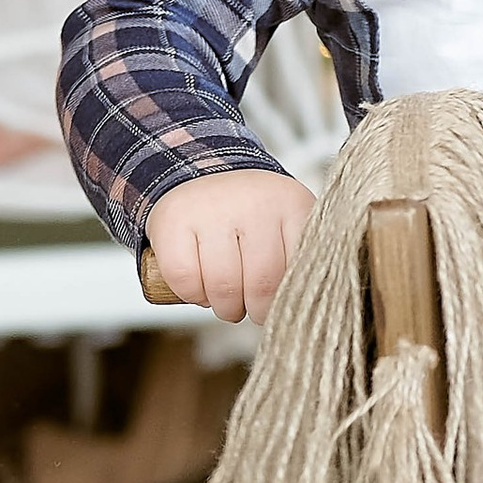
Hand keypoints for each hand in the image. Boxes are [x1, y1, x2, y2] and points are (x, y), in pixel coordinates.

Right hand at [145, 170, 315, 324]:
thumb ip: (302, 259)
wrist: (203, 172)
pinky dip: (192, 295)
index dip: (289, 299)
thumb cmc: (252, 215)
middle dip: (255, 310)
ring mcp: (213, 209)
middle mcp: (255, 202)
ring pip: (223, 286)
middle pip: (261, 284)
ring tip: (228, 299)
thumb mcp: (288, 225)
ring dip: (224, 307)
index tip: (284, 303)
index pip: (300, 272)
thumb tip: (308, 309)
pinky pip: (185, 279)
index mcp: (292, 205)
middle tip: (252, 308)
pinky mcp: (174, 220)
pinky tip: (201, 285)